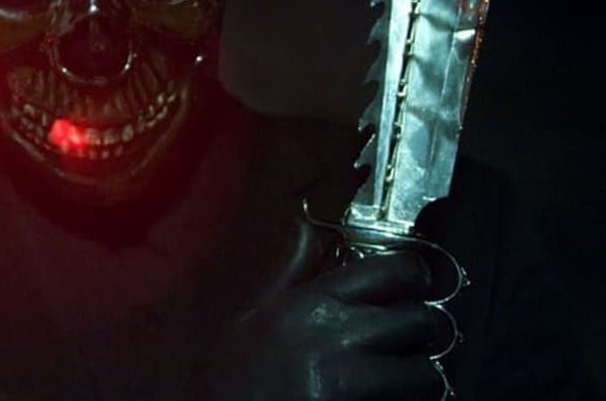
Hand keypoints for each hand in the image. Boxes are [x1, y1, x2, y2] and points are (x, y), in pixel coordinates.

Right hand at [195, 251, 451, 399]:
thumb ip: (300, 296)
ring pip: (425, 375)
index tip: (419, 284)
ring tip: (399, 383)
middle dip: (422, 334)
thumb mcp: (254, 325)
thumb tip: (340, 269)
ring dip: (419, 380)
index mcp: (307, 305)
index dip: (415, 277)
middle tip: (411, 342)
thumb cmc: (230, 386)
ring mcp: (349, 385)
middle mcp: (334, 338)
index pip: (390, 271)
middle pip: (420, 322)